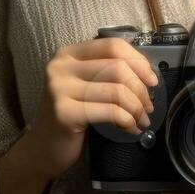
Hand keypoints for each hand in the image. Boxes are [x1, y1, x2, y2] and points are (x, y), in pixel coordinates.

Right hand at [24, 37, 159, 180]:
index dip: (138, 61)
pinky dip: (127, 120)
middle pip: (117, 67)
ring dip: (136, 107)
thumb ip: (107, 71)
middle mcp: (60, 66)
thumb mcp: (86, 85)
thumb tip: (147, 74)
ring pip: (116, 90)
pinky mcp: (64, 113)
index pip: (112, 46)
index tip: (151, 80)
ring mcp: (59, 89)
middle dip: (140, 88)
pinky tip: (131, 128)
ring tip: (141, 119)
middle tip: (148, 106)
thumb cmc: (71, 114)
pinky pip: (110, 111)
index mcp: (68, 54)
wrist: (43, 147)